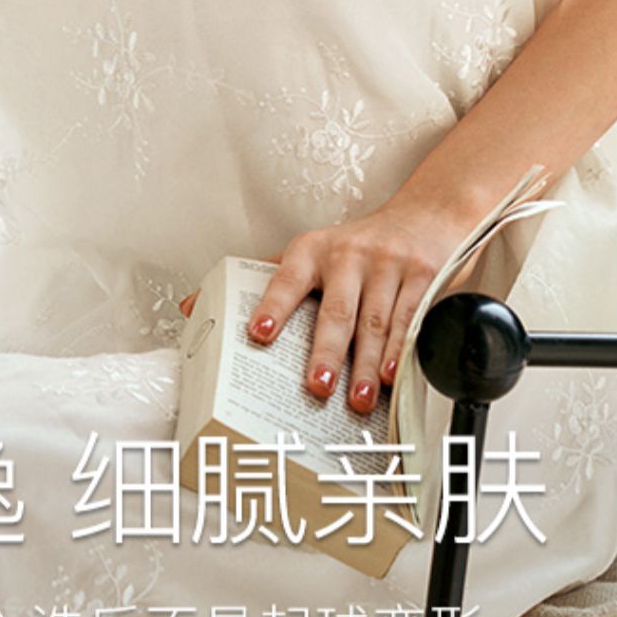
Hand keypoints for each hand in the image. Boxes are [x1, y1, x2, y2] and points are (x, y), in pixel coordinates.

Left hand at [176, 193, 479, 416]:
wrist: (425, 217)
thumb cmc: (356, 246)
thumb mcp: (309, 253)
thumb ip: (259, 281)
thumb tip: (192, 307)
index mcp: (311, 250)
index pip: (286, 277)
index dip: (273, 305)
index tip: (259, 333)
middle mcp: (348, 255)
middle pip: (336, 309)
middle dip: (326, 351)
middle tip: (315, 387)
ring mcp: (388, 266)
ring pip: (375, 322)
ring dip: (366, 366)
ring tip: (358, 400)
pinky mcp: (423, 277)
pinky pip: (411, 319)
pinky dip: (402, 351)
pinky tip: (394, 377)